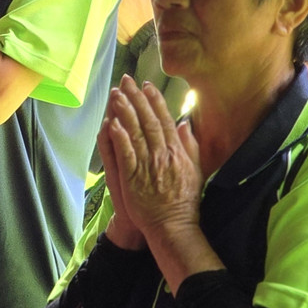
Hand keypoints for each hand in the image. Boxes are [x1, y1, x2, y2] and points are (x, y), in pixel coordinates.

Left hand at [104, 77, 202, 245]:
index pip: (165, 120)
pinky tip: (112, 123)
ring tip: (116, 94)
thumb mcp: (195, 170)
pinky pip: (125, 154)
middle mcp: (162, 155)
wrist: (173, 226)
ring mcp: (147, 166)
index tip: (147, 84)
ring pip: (135, 133)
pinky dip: (119, 138)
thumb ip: (190, 146)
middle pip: (148, 121)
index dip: (155, 101)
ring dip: (125, 112)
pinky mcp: (134, 178)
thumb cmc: (184, 201)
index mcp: (177, 152)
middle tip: (127, 81)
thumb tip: (185, 124)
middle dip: (137, 98)